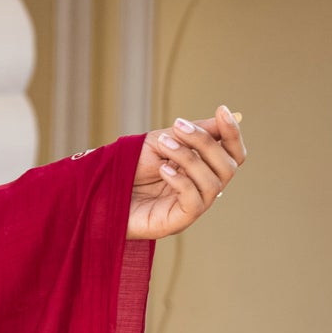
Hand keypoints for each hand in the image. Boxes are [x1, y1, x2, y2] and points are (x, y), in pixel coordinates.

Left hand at [126, 106, 245, 239]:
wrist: (99, 192)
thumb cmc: (129, 168)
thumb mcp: (161, 142)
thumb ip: (193, 132)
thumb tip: (226, 115)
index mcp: (202, 169)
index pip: (232, 154)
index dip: (232, 133)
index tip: (221, 110)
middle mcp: (202, 189)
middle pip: (228, 166)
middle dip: (205, 142)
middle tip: (177, 127)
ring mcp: (192, 207)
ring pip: (212, 182)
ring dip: (189, 158)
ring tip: (164, 145)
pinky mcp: (179, 222)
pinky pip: (195, 201)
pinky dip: (182, 181)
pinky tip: (163, 170)